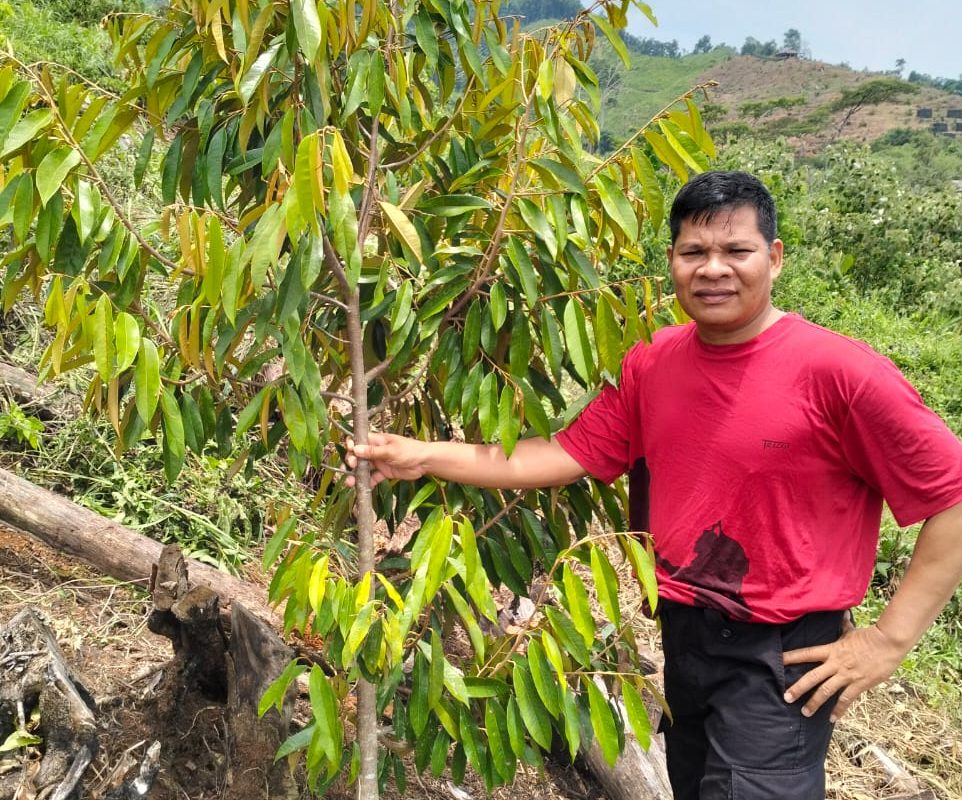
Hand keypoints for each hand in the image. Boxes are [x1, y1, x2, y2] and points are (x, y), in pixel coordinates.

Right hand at [345, 432, 426, 487]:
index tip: (350, 451)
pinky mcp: (385, 473)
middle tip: (352, 466)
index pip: (359, 440)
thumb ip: (373, 452)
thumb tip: (356, 449)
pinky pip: (373, 478)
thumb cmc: (410, 450)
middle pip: (358, 455)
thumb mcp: (391, 450)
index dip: (352, 445)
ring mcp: (380, 462)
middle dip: (352, 461)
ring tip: (350, 483)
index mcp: (377, 440)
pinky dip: (367, 482)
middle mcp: (376, 451)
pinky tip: (362, 487)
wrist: (425, 462)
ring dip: (356, 475)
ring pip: (364, 468)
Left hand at [782, 623, 905, 721]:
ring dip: (815, 703)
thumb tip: (843, 613)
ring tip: (805, 713)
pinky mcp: (859, 684)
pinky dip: (839, 710)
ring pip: (826, 691)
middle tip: (786, 698)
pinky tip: (832, 719)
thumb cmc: (870, 636)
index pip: (806, 653)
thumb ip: (843, 626)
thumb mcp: (852, 632)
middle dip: (798, 688)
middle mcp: (835, 664)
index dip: (791, 657)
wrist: (888, 643)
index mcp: (831, 650)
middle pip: (812, 677)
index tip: (778, 662)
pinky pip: (847, 699)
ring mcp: (847, 675)